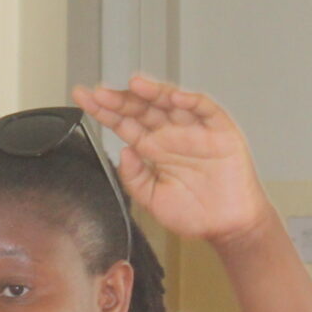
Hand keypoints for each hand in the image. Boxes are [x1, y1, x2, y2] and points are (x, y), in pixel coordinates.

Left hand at [73, 77, 273, 246]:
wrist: (229, 227)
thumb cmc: (195, 214)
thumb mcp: (152, 200)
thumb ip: (134, 178)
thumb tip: (122, 151)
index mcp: (154, 148)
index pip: (124, 123)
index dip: (104, 110)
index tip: (82, 98)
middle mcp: (171, 134)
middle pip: (142, 108)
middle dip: (121, 99)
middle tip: (100, 92)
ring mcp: (195, 130)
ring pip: (170, 102)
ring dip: (153, 91)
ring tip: (134, 84)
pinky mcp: (220, 131)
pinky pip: (205, 109)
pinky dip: (192, 101)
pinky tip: (175, 97)